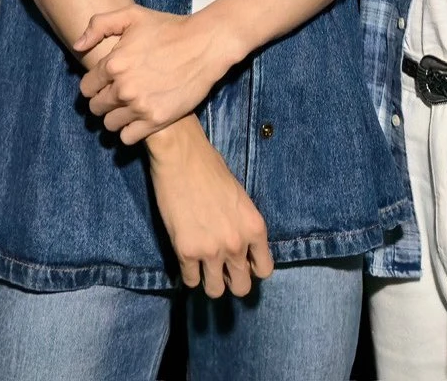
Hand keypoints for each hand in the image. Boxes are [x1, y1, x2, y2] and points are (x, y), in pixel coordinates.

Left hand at [75, 5, 237, 143]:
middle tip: (116, 96)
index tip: (104, 84)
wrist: (205, 45)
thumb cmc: (169, 28)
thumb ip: (99, 25)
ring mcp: (140, 106)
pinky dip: (129, 131)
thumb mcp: (132, 15)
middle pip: (96, 108)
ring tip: (127, 108)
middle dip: (102, 102)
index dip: (93, 86)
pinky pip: (128, 138)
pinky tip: (138, 119)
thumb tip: (77, 46)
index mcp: (114, 63)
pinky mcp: (157, 119)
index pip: (86, 88)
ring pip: (109, 125)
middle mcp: (123, 88)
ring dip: (115, 118)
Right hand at [147, 122, 273, 297]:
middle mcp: (237, 244)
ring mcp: (211, 251)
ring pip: (215, 291)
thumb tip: (240, 248)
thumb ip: (243, 227)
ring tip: (202, 267)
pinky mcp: (186, 252)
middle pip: (241, 287)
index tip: (240, 263)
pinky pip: (191, 280)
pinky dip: (189, 273)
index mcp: (255, 229)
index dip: (252, 269)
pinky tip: (186, 258)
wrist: (181, 156)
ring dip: (209, 281)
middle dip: (231, 280)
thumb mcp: (240, 199)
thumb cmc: (210, 169)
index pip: (264, 270)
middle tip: (220, 268)